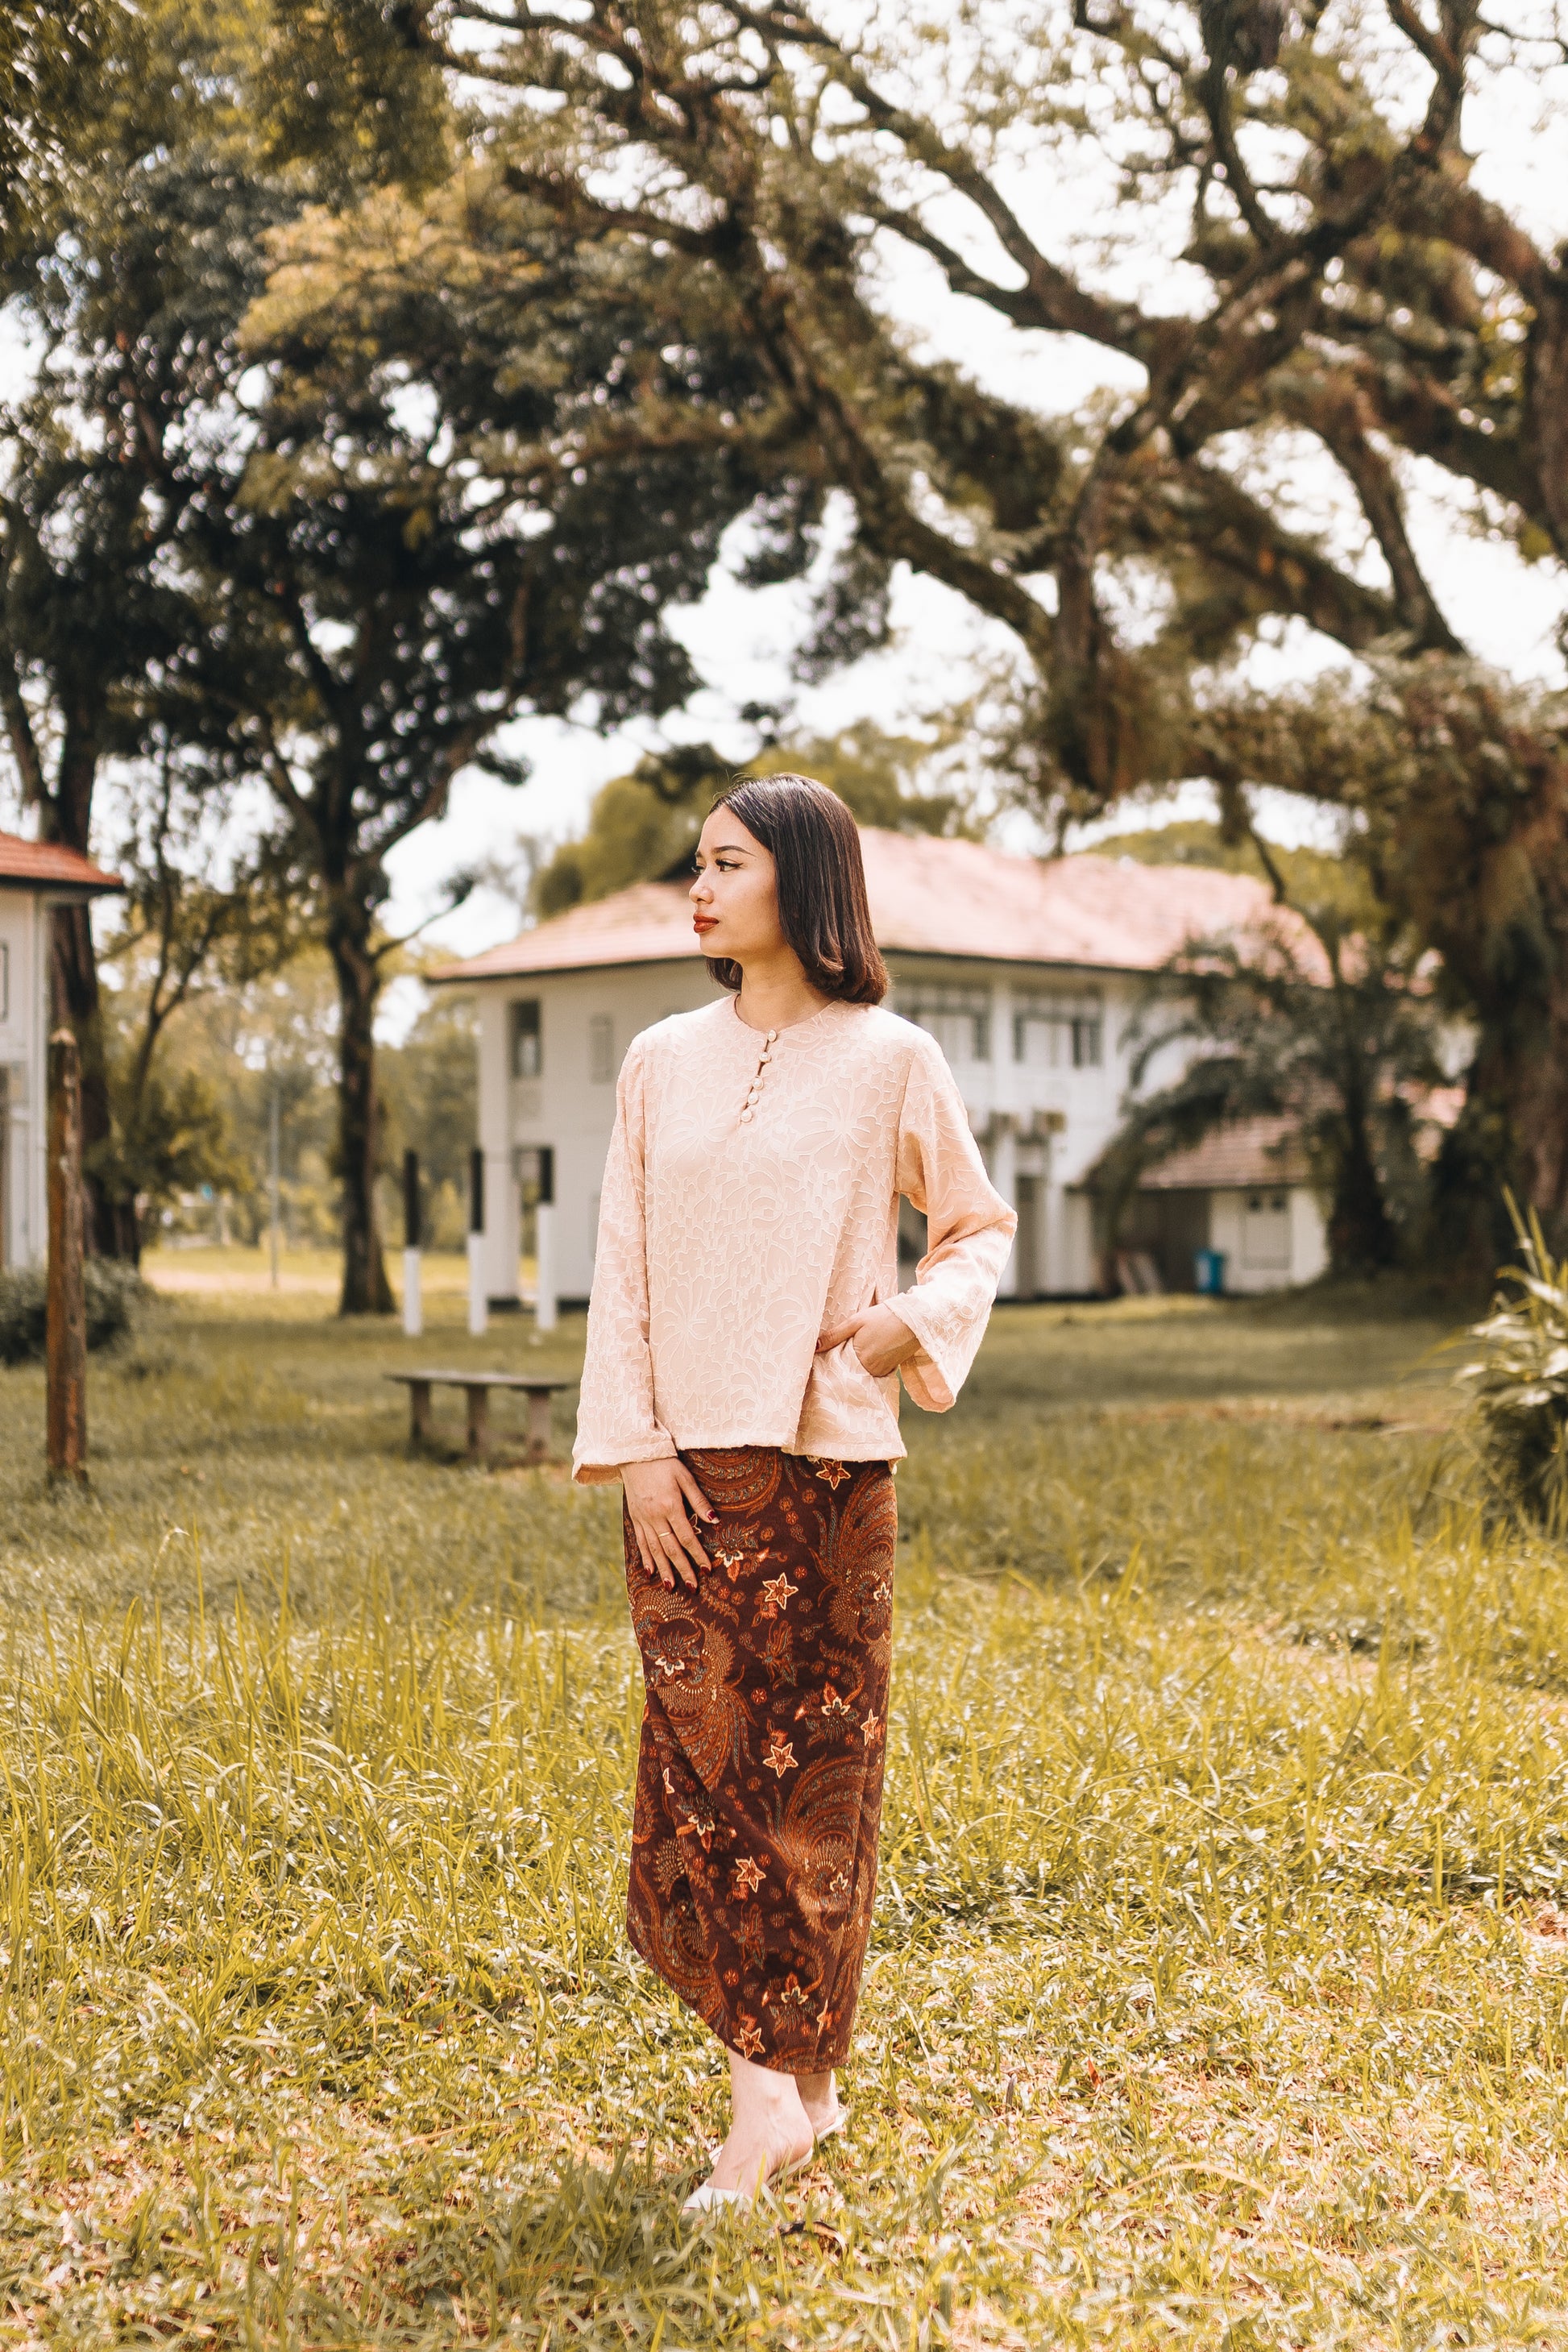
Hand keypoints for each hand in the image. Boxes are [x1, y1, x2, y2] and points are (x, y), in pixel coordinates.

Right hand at [621, 1457, 716, 1589]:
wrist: (635, 1453)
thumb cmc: (664, 1463)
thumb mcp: (685, 1477)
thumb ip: (699, 1500)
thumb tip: (714, 1520)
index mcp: (670, 1506)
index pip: (687, 1537)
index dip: (697, 1555)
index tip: (707, 1570)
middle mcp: (655, 1516)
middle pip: (671, 1549)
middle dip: (683, 1569)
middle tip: (693, 1588)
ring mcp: (643, 1519)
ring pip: (655, 1550)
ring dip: (664, 1570)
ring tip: (671, 1587)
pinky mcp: (635, 1518)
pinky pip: (641, 1542)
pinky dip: (646, 1558)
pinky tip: (651, 1571)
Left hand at [816, 1303, 921, 1380]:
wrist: (915, 1319)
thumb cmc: (884, 1317)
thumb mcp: (856, 1321)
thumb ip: (834, 1335)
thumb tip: (814, 1347)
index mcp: (860, 1358)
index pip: (837, 1365)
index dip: (831, 1358)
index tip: (827, 1353)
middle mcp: (871, 1370)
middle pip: (849, 1369)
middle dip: (844, 1361)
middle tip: (843, 1347)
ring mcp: (882, 1371)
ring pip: (861, 1370)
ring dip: (857, 1362)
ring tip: (859, 1346)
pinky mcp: (890, 1370)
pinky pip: (873, 1371)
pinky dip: (869, 1363)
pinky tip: (870, 1350)